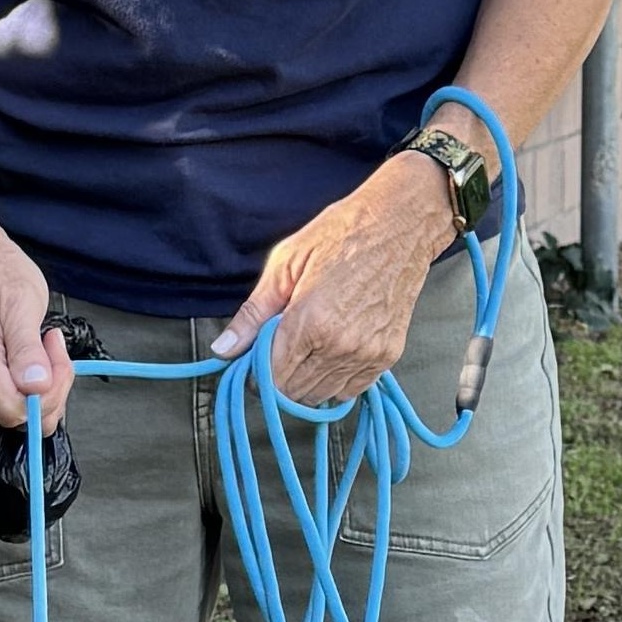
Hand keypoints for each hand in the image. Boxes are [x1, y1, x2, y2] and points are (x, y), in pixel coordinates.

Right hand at [0, 232, 64, 429]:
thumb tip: (35, 387)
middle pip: (19, 416)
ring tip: (42, 347)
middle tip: (53, 347)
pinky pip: (16, 405)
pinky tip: (34, 359)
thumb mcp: (22, 302)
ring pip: (21, 414)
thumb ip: (27, 349)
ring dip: (45, 386)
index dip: (45, 394)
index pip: (12, 409)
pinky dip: (35, 386)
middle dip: (50, 387)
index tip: (55, 357)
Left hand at [212, 150, 460, 407]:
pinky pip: (349, 390)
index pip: (270, 378)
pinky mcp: (387, 356)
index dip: (255, 373)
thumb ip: (252, 314)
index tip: (254, 358)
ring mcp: (367, 354)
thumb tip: (222, 350)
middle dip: (278, 377)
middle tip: (279, 349)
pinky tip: (329, 352)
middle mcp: (340, 346)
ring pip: (321, 396)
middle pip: (293, 392)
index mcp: (310, 322)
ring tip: (305, 347)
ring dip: (305, 381)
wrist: (400, 225)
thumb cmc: (342, 235)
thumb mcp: (285, 264)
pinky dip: (333, 380)